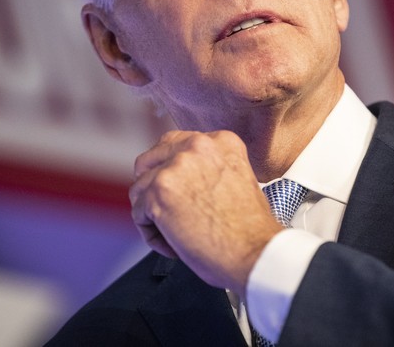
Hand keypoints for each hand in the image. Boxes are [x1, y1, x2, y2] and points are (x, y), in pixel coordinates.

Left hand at [129, 130, 282, 295]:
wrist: (255, 253)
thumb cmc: (251, 229)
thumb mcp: (239, 179)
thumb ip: (210, 169)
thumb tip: (185, 179)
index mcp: (220, 141)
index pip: (176, 144)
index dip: (171, 170)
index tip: (177, 190)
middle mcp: (197, 147)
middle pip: (150, 159)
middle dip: (151, 185)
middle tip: (161, 208)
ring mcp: (175, 168)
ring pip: (140, 189)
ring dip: (151, 214)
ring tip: (174, 235)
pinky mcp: (158, 194)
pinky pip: (138, 215)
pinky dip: (152, 235)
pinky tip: (173, 246)